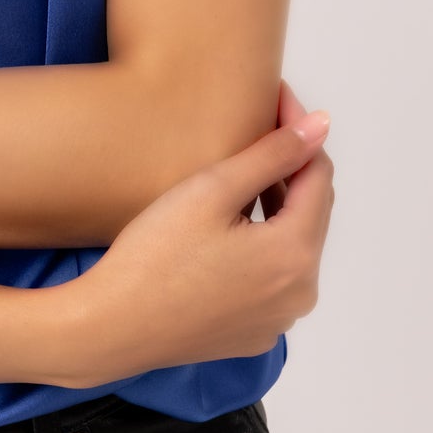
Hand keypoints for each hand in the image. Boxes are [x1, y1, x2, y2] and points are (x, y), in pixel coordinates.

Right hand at [52, 78, 335, 387]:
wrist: (112, 328)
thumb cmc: (153, 255)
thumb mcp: (212, 190)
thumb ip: (272, 154)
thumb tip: (321, 126)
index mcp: (295, 255)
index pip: (318, 175)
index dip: (298, 133)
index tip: (273, 99)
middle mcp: (300, 294)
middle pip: (311, 212)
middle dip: (290, 168)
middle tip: (254, 129)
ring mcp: (279, 320)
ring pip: (293, 246)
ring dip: (278, 207)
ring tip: (240, 174)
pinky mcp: (255, 334)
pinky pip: (274, 279)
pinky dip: (262, 246)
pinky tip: (227, 229)